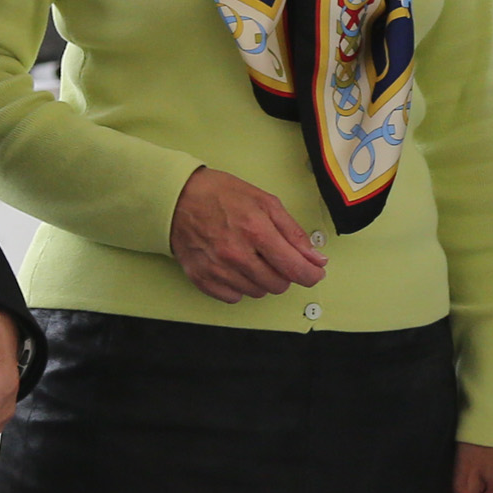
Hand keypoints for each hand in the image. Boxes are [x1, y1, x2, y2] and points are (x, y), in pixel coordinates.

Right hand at [167, 167, 326, 302]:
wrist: (177, 198)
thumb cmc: (221, 195)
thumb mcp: (265, 202)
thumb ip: (293, 233)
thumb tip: (315, 259)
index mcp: (256, 231)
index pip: (294, 268)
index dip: (311, 275)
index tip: (315, 273)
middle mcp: (237, 254)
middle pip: (278, 284)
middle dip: (284, 273)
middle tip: (275, 256)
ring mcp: (218, 270)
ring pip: (257, 292)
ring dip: (262, 279)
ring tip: (251, 257)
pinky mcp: (202, 279)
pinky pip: (234, 297)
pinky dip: (240, 286)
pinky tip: (235, 267)